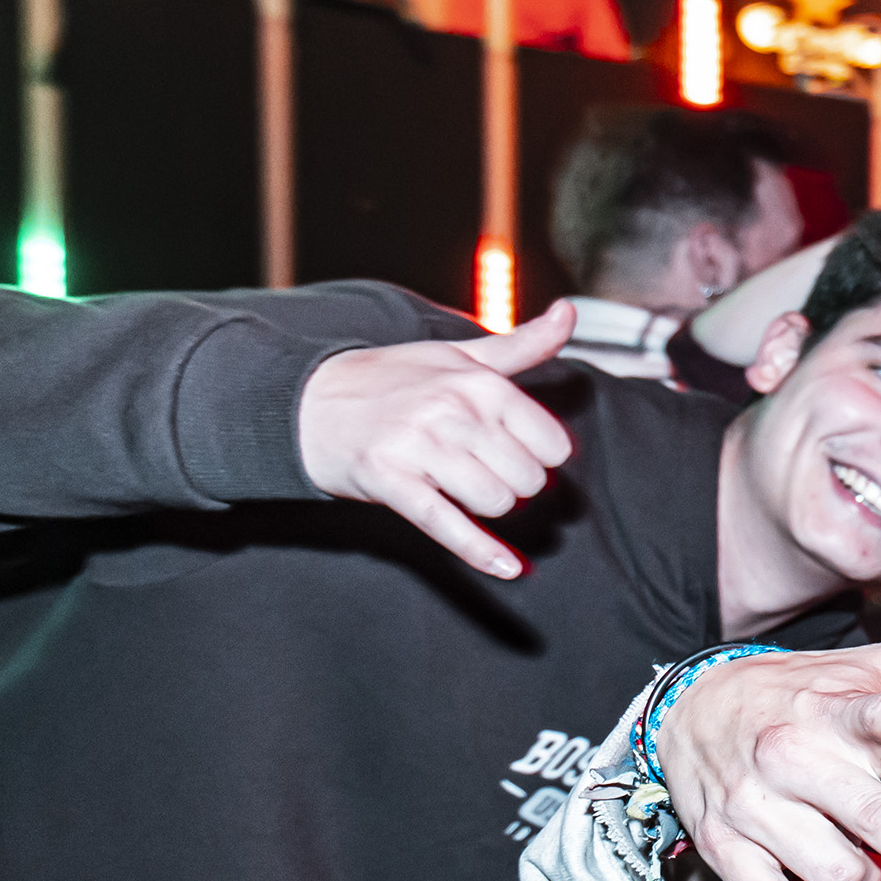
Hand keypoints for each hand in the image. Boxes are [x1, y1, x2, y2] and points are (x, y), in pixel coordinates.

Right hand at [295, 304, 577, 576]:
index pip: (553, 446)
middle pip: (528, 479)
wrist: (311, 401)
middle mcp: (453, 412)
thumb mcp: (460, 356)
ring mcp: (420, 447)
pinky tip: (508, 568)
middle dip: (514, 483)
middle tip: (481, 468)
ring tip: (459, 484)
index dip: (540, 457)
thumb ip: (522, 344)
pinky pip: (448, 525)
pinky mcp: (390, 481)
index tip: (514, 450)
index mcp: (479, 382)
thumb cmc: (395, 380)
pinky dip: (481, 552)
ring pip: (496, 502)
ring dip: (487, 505)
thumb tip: (568, 313)